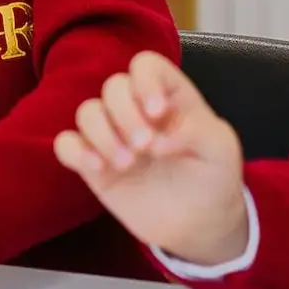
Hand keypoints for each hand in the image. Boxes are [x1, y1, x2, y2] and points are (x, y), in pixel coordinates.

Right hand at [51, 51, 248, 265]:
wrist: (198, 223)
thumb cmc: (212, 176)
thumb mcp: (221, 149)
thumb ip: (199, 131)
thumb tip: (161, 138)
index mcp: (169, 97)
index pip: (146, 65)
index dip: (146, 81)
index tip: (157, 113)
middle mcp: (136, 110)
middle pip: (114, 87)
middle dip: (126, 115)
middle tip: (145, 148)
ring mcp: (113, 136)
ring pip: (87, 112)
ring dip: (103, 135)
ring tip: (127, 164)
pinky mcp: (94, 165)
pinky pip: (66, 144)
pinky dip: (74, 151)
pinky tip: (97, 167)